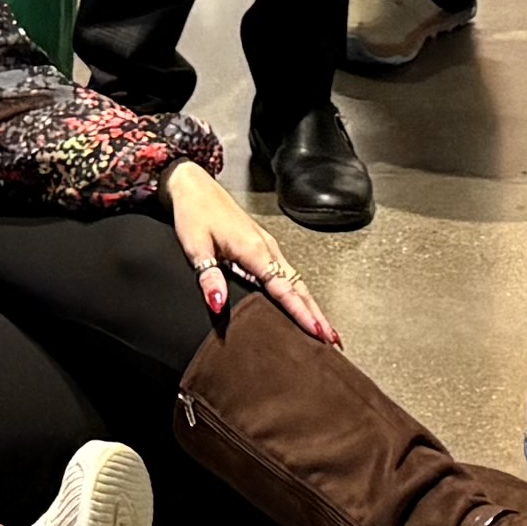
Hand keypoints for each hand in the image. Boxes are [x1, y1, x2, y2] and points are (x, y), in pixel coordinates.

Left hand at [165, 162, 335, 342]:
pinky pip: (287, 273)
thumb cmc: (194, 213)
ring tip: (323, 328)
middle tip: (333, 340)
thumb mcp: (195, 247)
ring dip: (310, 304)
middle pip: (299, 286)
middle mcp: (267, 248)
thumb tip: (218, 305)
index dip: (300, 313)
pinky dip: (298, 292)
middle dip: (316, 313)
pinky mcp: (262, 246)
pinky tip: (300, 302)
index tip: (317, 333)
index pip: (283, 289)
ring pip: (296, 280)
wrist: (193, 185)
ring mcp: (267, 246)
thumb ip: (209, 276)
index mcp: (254, 250)